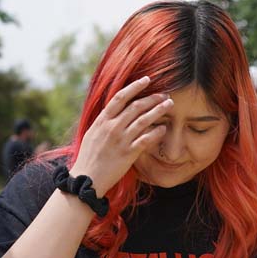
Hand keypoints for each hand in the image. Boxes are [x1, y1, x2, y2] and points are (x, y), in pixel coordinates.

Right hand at [71, 76, 173, 195]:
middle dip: (152, 98)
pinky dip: (156, 132)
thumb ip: (105, 122)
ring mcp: (120, 140)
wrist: (87, 177)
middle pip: (135, 107)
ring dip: (158, 111)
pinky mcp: (128, 153)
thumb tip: (114, 111)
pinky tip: (164, 128)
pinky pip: (145, 140)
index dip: (134, 87)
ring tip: (169, 105)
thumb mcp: (93, 133)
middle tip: (165, 95)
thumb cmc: (90, 156)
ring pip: (143, 120)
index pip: (120, 97)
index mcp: (102, 120)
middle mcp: (111, 127)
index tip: (147, 80)